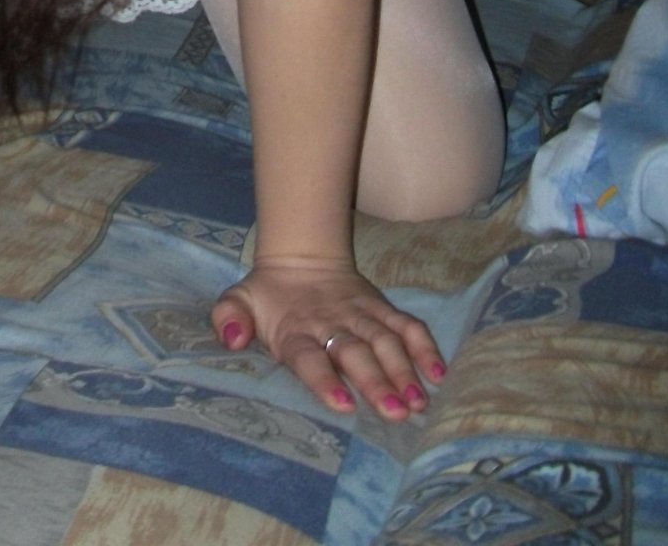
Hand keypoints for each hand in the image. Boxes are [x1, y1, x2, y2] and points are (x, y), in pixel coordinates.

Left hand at [210, 256, 444, 419]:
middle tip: (395, 412)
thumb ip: (228, 317)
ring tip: (419, 401)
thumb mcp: (239, 300)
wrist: (301, 256)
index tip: (343, 404)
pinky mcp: (381, 308)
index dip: (324, 379)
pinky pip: (407, 325)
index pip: (309, 356)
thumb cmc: (270, 295)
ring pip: (385, 341)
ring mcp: (360, 314)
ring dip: (404, 371)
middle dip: (376, 382)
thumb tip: (230, 338)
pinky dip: (424, 346)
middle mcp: (331, 322)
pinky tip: (439, 373)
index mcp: (295, 328)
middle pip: (355, 353)